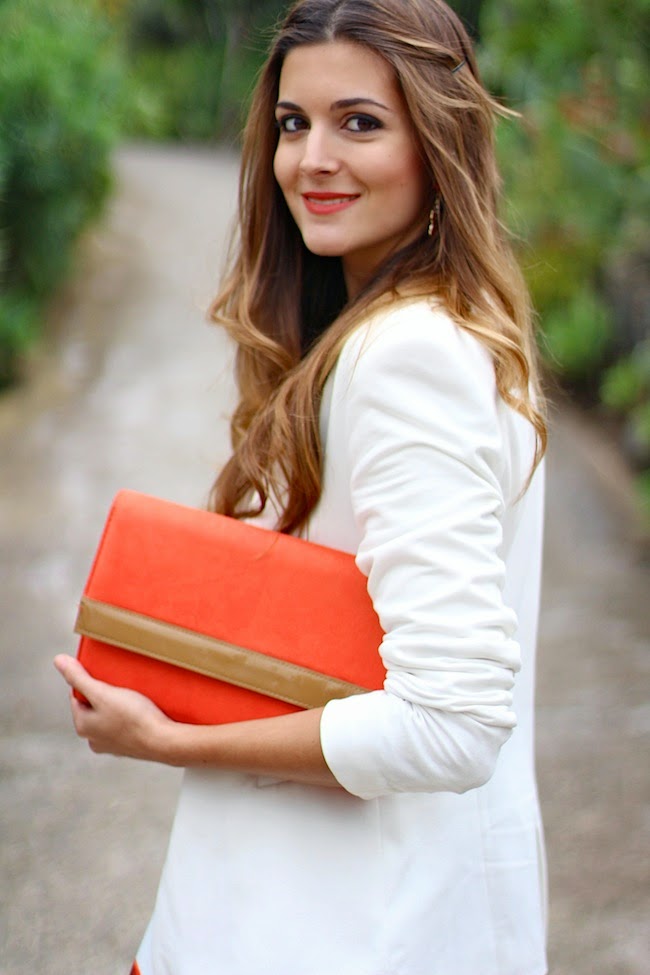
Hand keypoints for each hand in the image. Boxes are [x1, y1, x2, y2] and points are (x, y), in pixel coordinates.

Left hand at [53, 654, 173, 761]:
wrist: (164, 741)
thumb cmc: (134, 717)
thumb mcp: (102, 692)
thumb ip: (79, 677)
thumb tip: (58, 661)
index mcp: (82, 726)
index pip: (77, 696)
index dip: (89, 681)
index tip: (104, 674)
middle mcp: (93, 739)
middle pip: (94, 706)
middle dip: (105, 694)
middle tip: (120, 684)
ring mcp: (112, 745)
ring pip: (109, 716)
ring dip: (118, 705)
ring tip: (133, 695)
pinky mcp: (129, 746)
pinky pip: (125, 725)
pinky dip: (130, 717)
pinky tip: (141, 711)